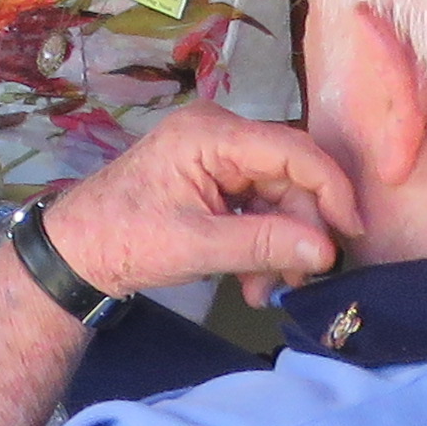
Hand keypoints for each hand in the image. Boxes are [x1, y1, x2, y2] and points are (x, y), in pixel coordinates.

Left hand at [41, 102, 354, 302]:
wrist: (76, 251)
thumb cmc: (124, 239)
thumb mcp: (197, 246)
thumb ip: (264, 245)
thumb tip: (325, 251)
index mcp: (210, 134)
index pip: (293, 150)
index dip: (330, 189)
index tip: (351, 231)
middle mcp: (218, 134)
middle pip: (289, 175)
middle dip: (299, 230)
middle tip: (300, 277)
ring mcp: (215, 155)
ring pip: (277, 196)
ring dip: (279, 245)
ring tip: (265, 291)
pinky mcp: (213, 178)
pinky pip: (257, 206)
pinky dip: (261, 243)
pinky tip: (252, 281)